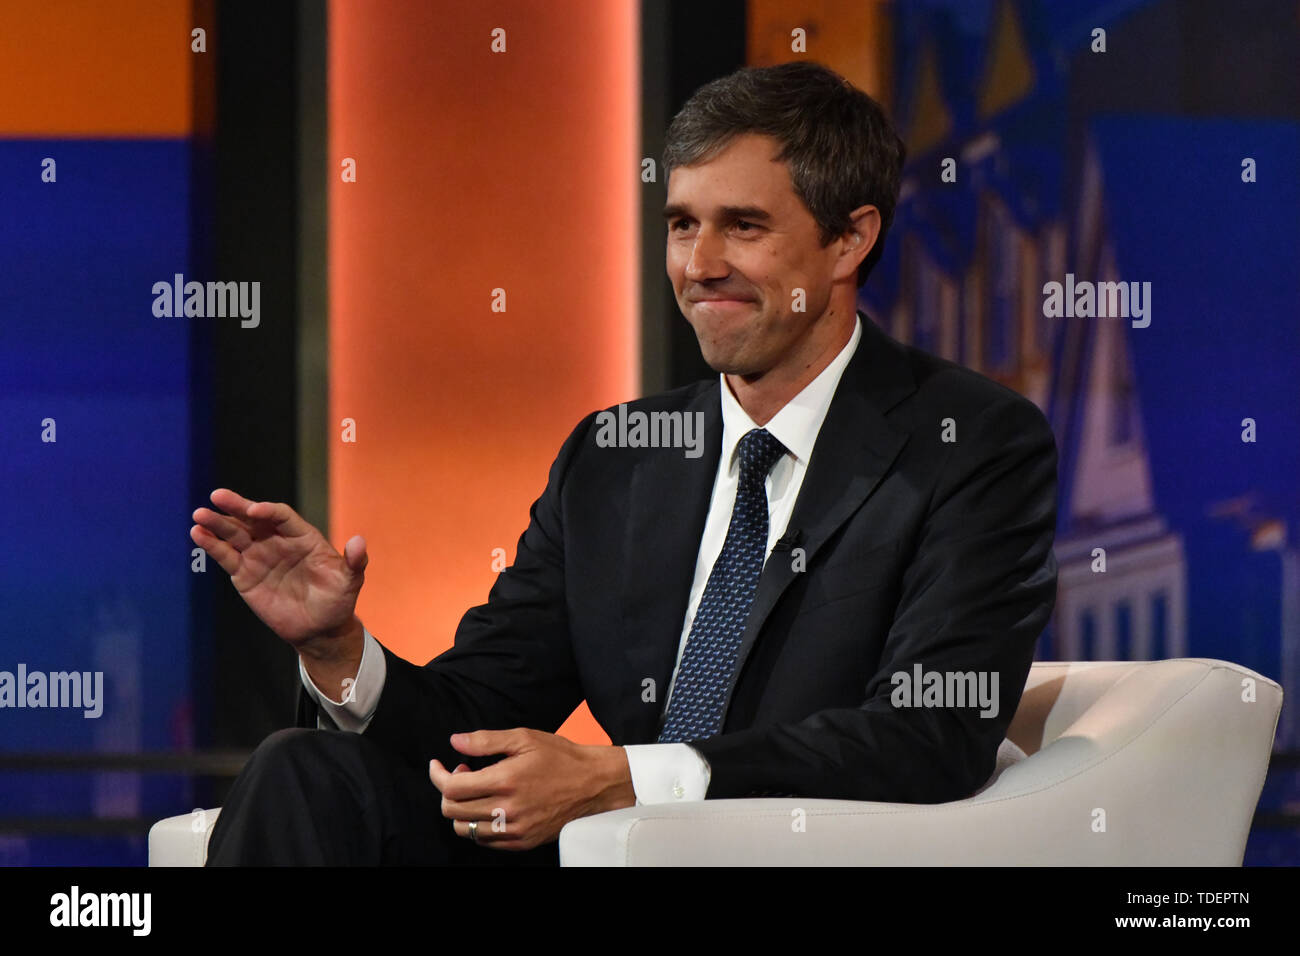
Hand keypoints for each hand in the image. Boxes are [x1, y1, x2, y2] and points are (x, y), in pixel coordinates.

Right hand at [190, 488, 366, 650]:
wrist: (320, 629)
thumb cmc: (337, 601)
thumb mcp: (351, 581)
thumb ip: (355, 562)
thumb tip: (359, 541)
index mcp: (302, 537)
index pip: (281, 516)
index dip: (268, 511)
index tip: (254, 511)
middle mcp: (278, 541)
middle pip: (254, 519)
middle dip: (236, 506)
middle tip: (217, 496)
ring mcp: (259, 556)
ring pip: (235, 534)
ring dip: (217, 524)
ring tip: (199, 515)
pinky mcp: (245, 575)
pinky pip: (226, 557)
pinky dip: (212, 546)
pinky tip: (197, 534)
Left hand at [429, 729, 635, 850]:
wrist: (593, 784)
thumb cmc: (560, 757)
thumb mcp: (524, 738)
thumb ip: (485, 740)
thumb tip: (455, 741)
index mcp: (504, 781)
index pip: (452, 788)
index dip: (438, 775)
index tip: (438, 765)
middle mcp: (506, 810)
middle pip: (452, 811)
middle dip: (448, 790)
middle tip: (463, 773)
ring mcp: (514, 830)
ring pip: (465, 830)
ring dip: (461, 810)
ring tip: (477, 790)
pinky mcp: (522, 841)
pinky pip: (485, 840)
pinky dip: (478, 824)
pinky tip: (491, 806)